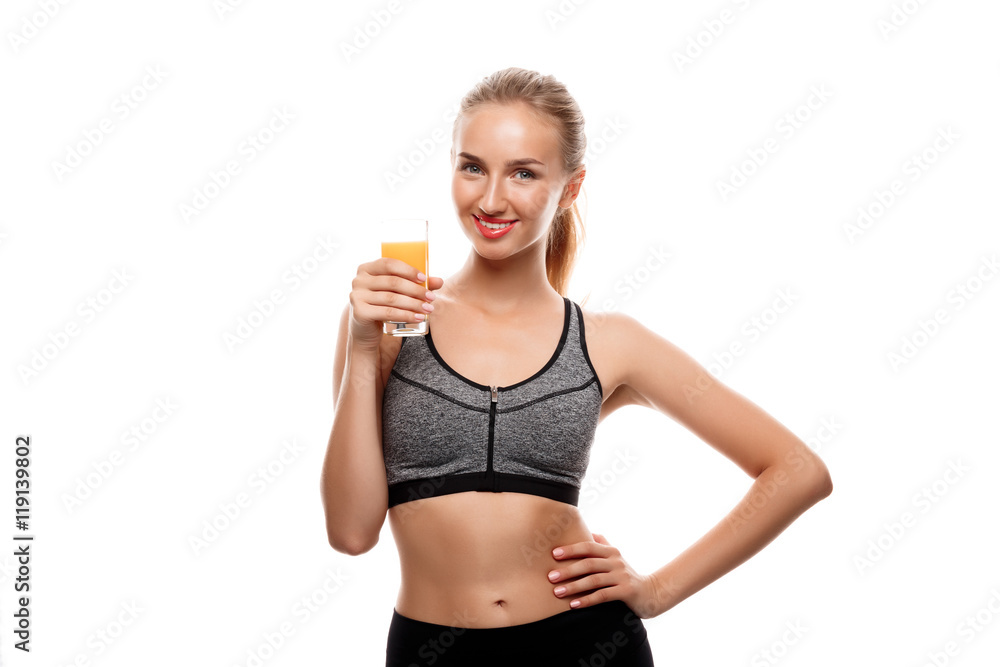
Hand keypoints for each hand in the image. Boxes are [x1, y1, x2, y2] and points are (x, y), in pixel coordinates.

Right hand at [348, 257, 443, 349]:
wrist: (365, 330)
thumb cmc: (383, 305)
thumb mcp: (397, 292)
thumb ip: (416, 284)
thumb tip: (439, 281)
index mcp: (367, 268)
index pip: (389, 264)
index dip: (408, 270)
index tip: (424, 279)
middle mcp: (359, 280)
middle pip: (392, 282)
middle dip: (415, 290)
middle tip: (431, 297)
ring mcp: (357, 296)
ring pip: (392, 298)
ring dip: (413, 304)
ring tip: (428, 309)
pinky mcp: (360, 312)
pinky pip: (388, 312)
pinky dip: (406, 315)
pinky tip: (418, 317)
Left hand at [548, 532, 662, 618]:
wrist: (651, 592)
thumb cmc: (625, 574)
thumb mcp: (614, 557)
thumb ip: (601, 544)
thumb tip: (585, 531)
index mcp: (610, 551)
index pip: (588, 546)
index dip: (571, 549)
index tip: (553, 554)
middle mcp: (616, 561)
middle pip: (588, 563)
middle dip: (567, 570)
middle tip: (550, 577)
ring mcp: (622, 576)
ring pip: (594, 580)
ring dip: (573, 586)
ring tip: (557, 592)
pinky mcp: (626, 591)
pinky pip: (603, 595)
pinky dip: (587, 600)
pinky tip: (573, 605)